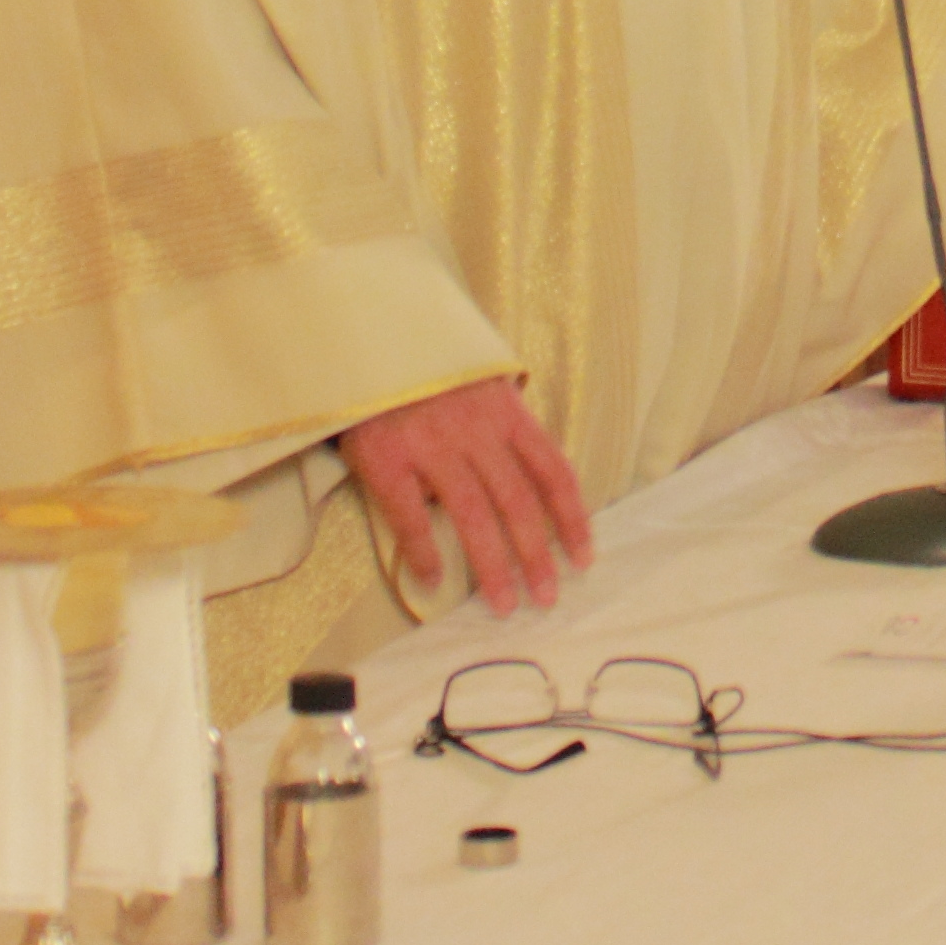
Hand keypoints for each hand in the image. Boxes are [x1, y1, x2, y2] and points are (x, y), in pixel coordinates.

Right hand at [340, 376, 593, 614]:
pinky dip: (424, 551)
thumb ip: (506, 423)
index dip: (573, 517)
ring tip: (504, 605)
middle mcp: (476, 429)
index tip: (583, 558)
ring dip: (492, 565)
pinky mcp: (386, 458)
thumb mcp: (481, 380)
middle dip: (537, 555)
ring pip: (472, 514)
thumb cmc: (427, 369)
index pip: (553, 470)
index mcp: (506, 411)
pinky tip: (432, 581)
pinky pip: (410, 515)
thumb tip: (534, 474)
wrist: (362, 339)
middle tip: (546, 598)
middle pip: (518, 501)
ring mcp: (431, 444)